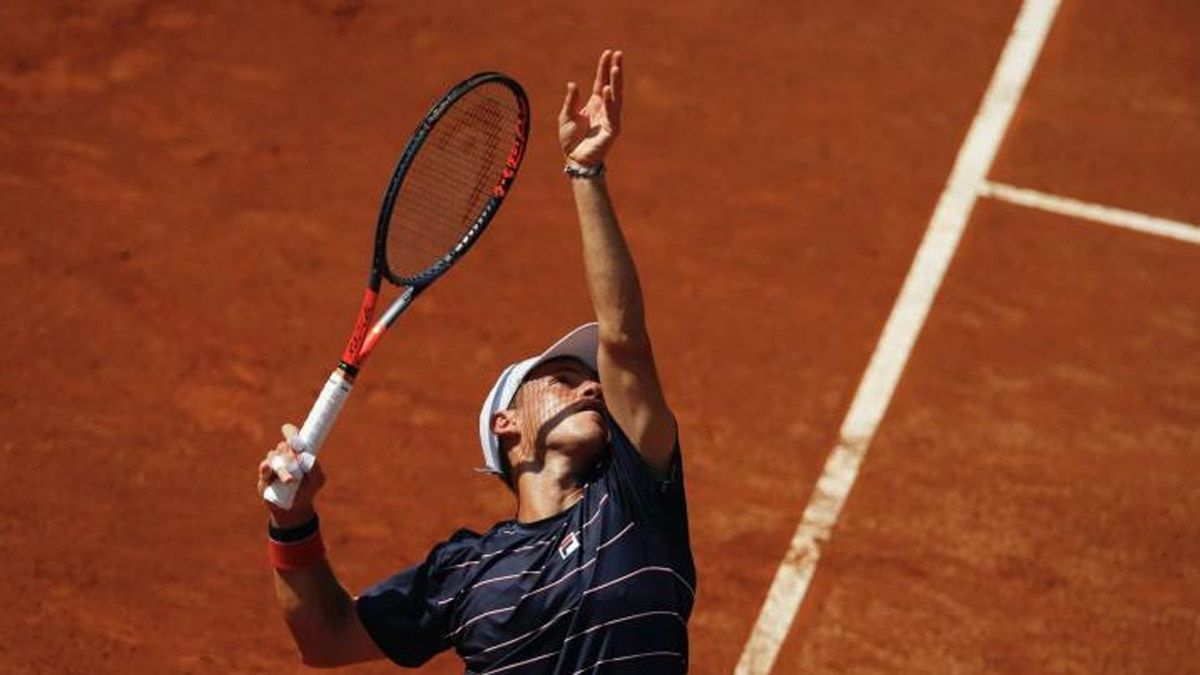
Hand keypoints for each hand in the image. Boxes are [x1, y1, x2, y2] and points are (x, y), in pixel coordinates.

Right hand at [257, 423, 325, 528]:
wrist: (294, 508)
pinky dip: (268, 469)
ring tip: (289, 480)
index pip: (292, 435)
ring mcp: (274, 464)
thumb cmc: (308, 489)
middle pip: (283, 445)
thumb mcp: (317, 480)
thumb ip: (314, 468)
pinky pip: (264, 467)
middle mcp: (284, 455)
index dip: (291, 432)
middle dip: (290, 451)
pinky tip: (271, 475)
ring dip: (282, 467)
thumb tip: (304, 456)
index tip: (294, 438)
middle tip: (296, 455)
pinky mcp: (264, 475)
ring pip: (274, 457)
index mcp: (297, 451)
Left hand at [558, 49, 623, 166]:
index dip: (604, 67)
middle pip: (612, 85)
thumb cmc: (570, 139)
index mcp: (595, 103)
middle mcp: (605, 108)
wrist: (574, 159)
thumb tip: (573, 84)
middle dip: (615, 70)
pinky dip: (610, 101)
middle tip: (618, 53)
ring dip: (616, 82)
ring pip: (615, 96)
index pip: (602, 81)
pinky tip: (608, 89)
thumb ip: (571, 100)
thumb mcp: (566, 115)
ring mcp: (610, 118)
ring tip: (616, 67)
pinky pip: (612, 113)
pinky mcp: (612, 130)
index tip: (608, 53)